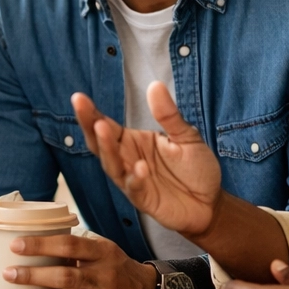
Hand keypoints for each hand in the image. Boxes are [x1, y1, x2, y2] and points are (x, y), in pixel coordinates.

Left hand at [0, 232, 163, 288]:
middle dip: (33, 261)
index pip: (69, 241)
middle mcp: (103, 266)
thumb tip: (34, 242)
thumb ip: (77, 248)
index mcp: (101, 248)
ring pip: (66, 282)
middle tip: (6, 264)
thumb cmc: (117, 272)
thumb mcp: (104, 253)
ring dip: (35, 280)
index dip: (42, 241)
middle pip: (65, 261)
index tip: (16, 242)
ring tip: (12, 278)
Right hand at [72, 84, 221, 241]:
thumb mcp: (186, 136)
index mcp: (132, 142)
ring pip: (111, 164)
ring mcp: (133, 180)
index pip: (106, 125)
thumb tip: (155, 85)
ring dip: (106, 148)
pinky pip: (135, 188)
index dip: (91, 113)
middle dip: (89, 125)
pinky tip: (140, 167)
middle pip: (100, 143)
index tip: (79, 97)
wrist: (210, 203)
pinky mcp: (144, 199)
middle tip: (81, 106)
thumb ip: (168, 115)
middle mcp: (127, 160)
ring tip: (102, 128)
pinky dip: (135, 178)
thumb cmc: (194, 169)